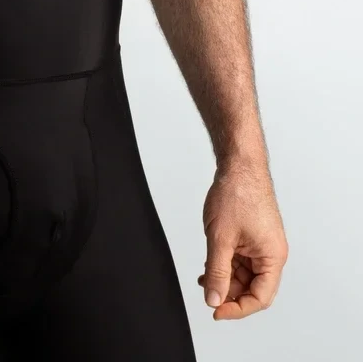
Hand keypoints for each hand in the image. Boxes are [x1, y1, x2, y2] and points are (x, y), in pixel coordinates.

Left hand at [198, 162, 287, 319]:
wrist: (238, 166)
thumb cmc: (237, 193)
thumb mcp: (221, 238)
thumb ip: (217, 271)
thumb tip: (214, 298)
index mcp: (272, 257)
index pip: (260, 297)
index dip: (238, 308)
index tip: (217, 311)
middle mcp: (270, 253)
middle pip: (253, 287)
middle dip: (229, 291)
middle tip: (207, 292)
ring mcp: (261, 244)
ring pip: (243, 274)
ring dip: (224, 277)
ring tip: (204, 276)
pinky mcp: (251, 236)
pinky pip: (239, 259)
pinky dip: (224, 264)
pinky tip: (208, 264)